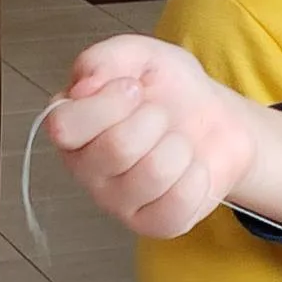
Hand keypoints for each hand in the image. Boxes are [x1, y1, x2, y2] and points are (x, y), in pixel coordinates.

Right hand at [46, 35, 259, 236]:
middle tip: (161, 116)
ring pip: (154, 173)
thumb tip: (84, 86)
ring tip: (178, 143)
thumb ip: (106, 58)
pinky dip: (197, 177)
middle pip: (117, 148)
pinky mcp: (153, 225)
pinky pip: (178, 203)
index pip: (63, 126)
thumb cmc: (170, 91)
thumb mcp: (140, 57)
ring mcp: (117, 202)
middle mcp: (85, 169)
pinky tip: (191, 169)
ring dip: (179, 147)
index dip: (106, 104)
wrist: (217, 122)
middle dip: (154, 119)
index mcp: (71, 127)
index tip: (134, 88)